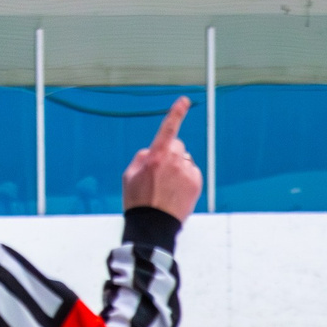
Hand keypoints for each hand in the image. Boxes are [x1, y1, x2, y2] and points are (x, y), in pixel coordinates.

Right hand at [123, 98, 202, 221]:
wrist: (154, 226)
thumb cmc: (138, 200)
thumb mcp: (130, 175)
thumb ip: (142, 157)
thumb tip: (153, 151)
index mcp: (156, 156)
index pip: (168, 129)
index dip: (176, 112)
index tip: (184, 101)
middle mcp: (174, 161)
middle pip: (176, 145)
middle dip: (170, 152)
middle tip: (160, 172)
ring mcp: (187, 172)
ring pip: (184, 159)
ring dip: (178, 166)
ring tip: (168, 187)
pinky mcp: (196, 183)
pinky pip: (192, 171)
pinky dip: (186, 177)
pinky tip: (176, 191)